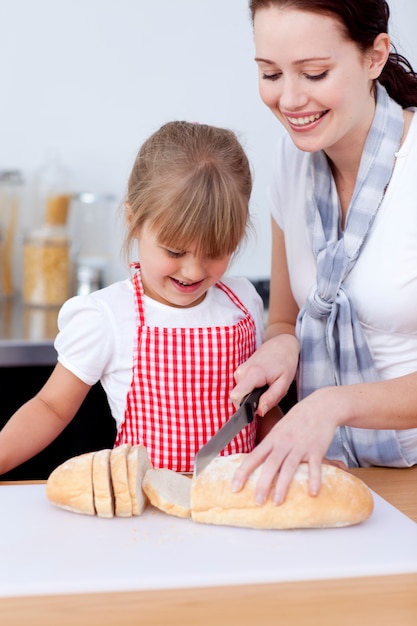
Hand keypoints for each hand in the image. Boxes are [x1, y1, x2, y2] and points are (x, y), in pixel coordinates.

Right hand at [230, 333, 299, 415]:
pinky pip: (242, 388)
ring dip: (254, 396)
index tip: (256, 408)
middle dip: (254, 402)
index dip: (244, 408)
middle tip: (269, 393)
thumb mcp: (284, 383)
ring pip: (242, 394)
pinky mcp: (240, 372)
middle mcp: (242, 372)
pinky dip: (252, 390)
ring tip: (267, 386)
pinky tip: (263, 383)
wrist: (281, 344)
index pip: (236, 396)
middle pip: (240, 398)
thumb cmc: (285, 362)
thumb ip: (271, 398)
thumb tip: (259, 412)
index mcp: (253, 374)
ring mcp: (239, 371)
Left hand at [231, 387, 339, 504]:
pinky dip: (314, 479)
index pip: (254, 456)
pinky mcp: (316, 449)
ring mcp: (300, 446)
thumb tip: (259, 461)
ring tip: (277, 502)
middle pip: (270, 464)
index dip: (243, 472)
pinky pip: (315, 466)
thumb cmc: (299, 419)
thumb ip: (271, 445)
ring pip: (288, 467)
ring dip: (282, 486)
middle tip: (257, 501)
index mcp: (273, 438)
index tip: (235, 487)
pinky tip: (312, 492)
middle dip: (262, 484)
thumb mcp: (280, 428)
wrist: (321, 406)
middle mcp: (284, 442)